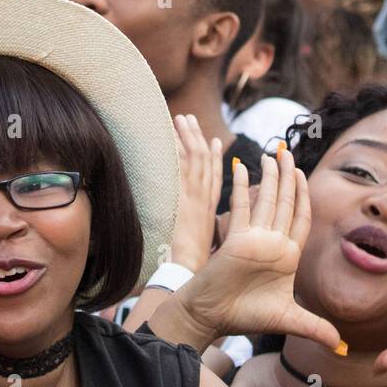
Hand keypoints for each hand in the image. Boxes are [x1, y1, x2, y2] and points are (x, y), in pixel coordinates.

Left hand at [169, 114, 225, 272]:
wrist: (187, 269)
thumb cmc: (191, 261)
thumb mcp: (201, 241)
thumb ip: (198, 228)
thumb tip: (192, 227)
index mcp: (210, 207)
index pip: (216, 176)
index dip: (217, 158)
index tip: (216, 142)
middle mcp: (204, 197)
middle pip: (204, 159)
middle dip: (197, 136)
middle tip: (190, 119)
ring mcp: (192, 194)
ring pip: (193, 156)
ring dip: (187, 134)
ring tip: (181, 117)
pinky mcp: (179, 195)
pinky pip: (177, 166)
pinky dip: (174, 148)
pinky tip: (169, 135)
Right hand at [173, 151, 340, 349]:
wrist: (212, 317)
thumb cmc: (246, 317)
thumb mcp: (288, 320)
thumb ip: (315, 328)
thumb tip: (341, 346)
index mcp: (288, 255)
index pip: (301, 218)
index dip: (304, 196)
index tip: (304, 174)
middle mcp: (273, 242)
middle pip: (285, 202)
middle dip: (289, 177)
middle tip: (288, 152)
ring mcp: (254, 237)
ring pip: (266, 200)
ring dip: (271, 176)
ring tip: (274, 153)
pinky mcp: (235, 237)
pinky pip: (242, 206)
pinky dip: (243, 186)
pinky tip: (243, 166)